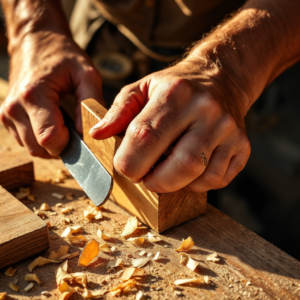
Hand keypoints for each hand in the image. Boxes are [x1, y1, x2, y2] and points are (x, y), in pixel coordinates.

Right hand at [0, 31, 102, 157]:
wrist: (36, 42)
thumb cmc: (64, 57)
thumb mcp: (86, 73)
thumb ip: (91, 102)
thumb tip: (88, 133)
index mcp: (34, 95)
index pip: (49, 139)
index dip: (69, 143)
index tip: (80, 133)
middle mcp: (14, 107)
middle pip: (40, 148)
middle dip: (62, 146)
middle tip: (74, 129)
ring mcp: (7, 114)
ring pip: (32, 149)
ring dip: (51, 145)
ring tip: (63, 124)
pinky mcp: (6, 118)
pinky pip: (26, 142)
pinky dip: (41, 140)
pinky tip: (52, 123)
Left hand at [89, 62, 250, 192]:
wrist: (220, 78)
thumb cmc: (175, 87)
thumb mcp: (141, 88)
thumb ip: (117, 112)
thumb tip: (96, 135)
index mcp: (176, 94)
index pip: (146, 137)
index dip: (129, 163)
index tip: (125, 167)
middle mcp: (207, 111)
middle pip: (179, 165)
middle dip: (154, 181)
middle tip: (146, 175)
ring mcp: (229, 130)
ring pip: (200, 177)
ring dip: (176, 184)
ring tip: (167, 169)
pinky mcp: (242, 146)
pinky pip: (217, 180)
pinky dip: (197, 183)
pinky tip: (188, 168)